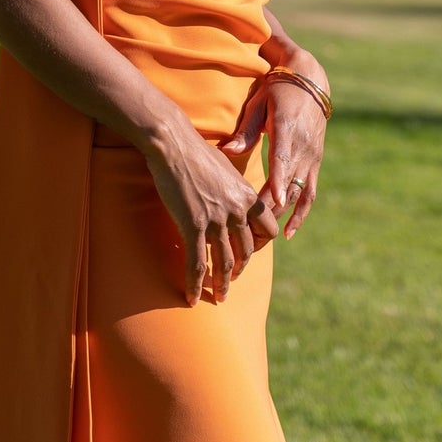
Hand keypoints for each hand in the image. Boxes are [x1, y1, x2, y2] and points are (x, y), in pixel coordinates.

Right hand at [143, 120, 278, 305]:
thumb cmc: (194, 151)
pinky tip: (192, 297)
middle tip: (232, 280)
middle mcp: (236, 210)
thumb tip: (230, 198)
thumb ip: (232, 188)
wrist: (173, 143)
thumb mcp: (225, 167)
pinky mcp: (194, 225)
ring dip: (222, 284)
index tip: (248, 252)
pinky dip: (195, 283)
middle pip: (246, 250)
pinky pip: (197, 263)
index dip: (261, 245)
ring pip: (224, 262)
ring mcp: (216, 220)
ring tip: (219, 298)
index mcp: (247, 195)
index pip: (268, 229)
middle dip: (240, 268)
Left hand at [221, 58, 327, 239]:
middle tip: (250, 231)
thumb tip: (226, 150)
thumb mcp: (259, 104)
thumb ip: (245, 130)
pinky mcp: (315, 163)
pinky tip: (288, 232)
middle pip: (288, 184)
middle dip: (271, 209)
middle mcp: (303, 147)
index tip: (273, 202)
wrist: (309, 82)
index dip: (278, 182)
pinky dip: (301, 214)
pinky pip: (310, 194)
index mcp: (287, 130)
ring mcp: (312, 157)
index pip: (283, 160)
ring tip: (265, 237)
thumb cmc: (276, 91)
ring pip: (299, 193)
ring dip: (283, 216)